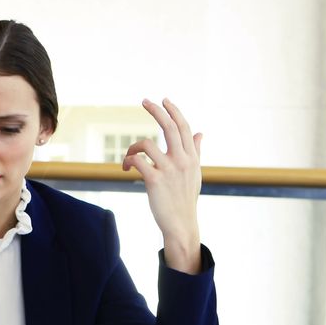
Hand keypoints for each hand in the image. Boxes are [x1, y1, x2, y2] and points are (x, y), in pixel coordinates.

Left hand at [123, 98, 202, 273]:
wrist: (181, 224)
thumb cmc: (185, 199)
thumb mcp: (194, 174)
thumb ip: (196, 152)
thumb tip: (200, 133)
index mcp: (191, 158)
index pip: (184, 128)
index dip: (174, 112)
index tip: (164, 100)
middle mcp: (183, 160)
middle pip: (170, 128)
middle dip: (157, 111)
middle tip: (145, 101)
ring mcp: (169, 170)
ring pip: (146, 144)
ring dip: (133, 147)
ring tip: (129, 157)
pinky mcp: (155, 180)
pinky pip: (137, 161)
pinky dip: (128, 160)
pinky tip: (125, 168)